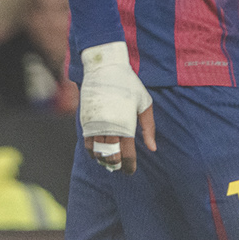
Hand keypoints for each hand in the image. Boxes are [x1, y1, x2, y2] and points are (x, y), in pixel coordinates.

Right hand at [79, 41, 155, 173]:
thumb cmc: (129, 85)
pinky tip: (99, 151)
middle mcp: (109, 128)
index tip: (130, 170)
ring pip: (97, 153)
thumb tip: (152, 148)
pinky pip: (87, 144)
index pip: (126, 155)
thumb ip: (148, 127)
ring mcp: (95, 125)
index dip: (129, 166)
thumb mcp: (144, 103)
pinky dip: (92, 152)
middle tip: (120, 166)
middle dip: (116, 165)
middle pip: (111, 157)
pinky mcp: (86, 121)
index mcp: (126, 125)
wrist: (105, 68)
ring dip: (104, 160)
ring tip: (110, 160)